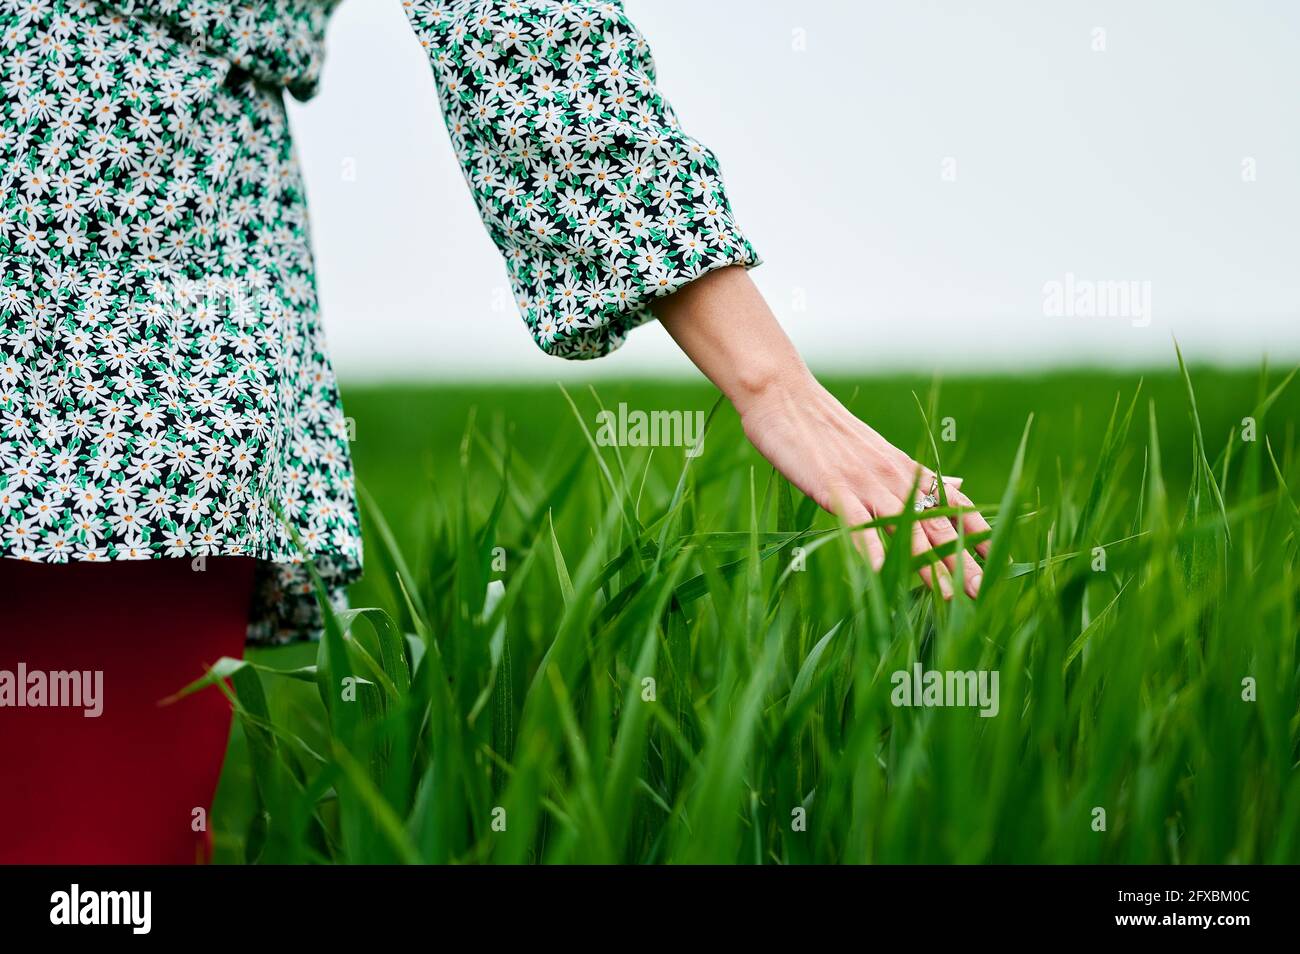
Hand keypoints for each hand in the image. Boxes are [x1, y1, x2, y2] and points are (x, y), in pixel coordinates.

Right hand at [653, 266, 989, 597]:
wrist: (785, 397)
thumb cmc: (824, 427)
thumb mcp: (879, 450)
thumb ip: (917, 474)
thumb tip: (959, 487)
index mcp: (903, 469)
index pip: (950, 504)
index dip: (974, 532)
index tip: (996, 560)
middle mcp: (892, 478)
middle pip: (934, 524)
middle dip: (960, 561)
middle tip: (982, 591)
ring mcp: (864, 484)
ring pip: (905, 529)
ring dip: (928, 564)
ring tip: (947, 595)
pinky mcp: (833, 488)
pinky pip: (858, 522)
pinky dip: (872, 547)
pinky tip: (885, 572)